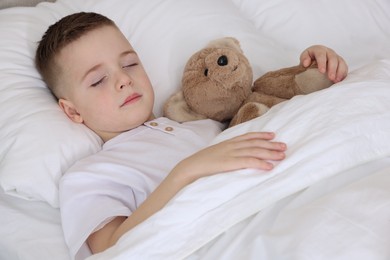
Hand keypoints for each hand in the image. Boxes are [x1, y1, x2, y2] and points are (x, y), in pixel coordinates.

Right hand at [172, 132, 286, 183]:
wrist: (190, 167)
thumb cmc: (202, 163)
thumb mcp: (215, 154)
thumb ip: (226, 153)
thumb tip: (234, 157)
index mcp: (228, 143)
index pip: (247, 136)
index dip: (261, 135)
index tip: (273, 135)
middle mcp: (231, 146)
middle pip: (255, 143)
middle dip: (271, 145)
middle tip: (284, 146)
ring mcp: (231, 153)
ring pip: (255, 151)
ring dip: (270, 153)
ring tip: (282, 155)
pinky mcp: (230, 163)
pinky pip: (248, 162)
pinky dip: (260, 163)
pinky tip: (270, 167)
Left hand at [300, 45, 347, 82]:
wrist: (312, 63)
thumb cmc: (307, 61)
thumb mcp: (304, 58)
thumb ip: (304, 59)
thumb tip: (305, 63)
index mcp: (319, 50)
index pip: (321, 54)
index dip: (322, 62)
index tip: (322, 71)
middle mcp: (328, 52)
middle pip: (332, 58)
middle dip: (332, 69)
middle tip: (331, 78)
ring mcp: (336, 57)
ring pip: (340, 62)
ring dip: (339, 72)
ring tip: (336, 80)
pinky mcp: (340, 63)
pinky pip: (344, 67)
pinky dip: (343, 74)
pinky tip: (340, 80)